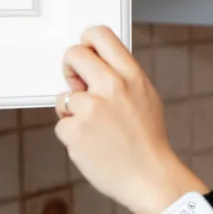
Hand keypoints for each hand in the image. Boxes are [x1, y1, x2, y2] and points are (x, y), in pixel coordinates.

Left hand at [54, 26, 183, 213]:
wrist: (150, 177)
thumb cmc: (148, 142)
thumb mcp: (147, 98)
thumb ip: (123, 79)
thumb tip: (96, 67)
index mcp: (132, 76)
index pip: (99, 36)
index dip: (86, 41)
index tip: (84, 55)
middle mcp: (111, 87)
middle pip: (74, 55)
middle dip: (70, 68)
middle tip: (76, 86)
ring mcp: (90, 109)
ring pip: (63, 97)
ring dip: (72, 112)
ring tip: (95, 129)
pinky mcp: (74, 131)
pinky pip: (62, 125)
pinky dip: (73, 136)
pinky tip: (93, 145)